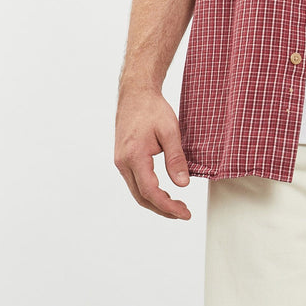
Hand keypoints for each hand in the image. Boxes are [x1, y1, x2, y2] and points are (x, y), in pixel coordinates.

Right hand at [114, 85, 191, 219]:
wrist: (136, 93)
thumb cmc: (152, 108)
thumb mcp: (171, 132)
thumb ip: (176, 159)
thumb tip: (182, 184)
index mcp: (134, 156)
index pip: (151, 192)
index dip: (168, 207)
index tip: (185, 213)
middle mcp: (123, 162)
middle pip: (142, 197)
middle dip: (163, 209)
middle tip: (184, 213)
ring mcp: (121, 161)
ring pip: (137, 193)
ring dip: (157, 203)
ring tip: (177, 206)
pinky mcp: (123, 159)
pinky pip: (135, 183)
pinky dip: (150, 193)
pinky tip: (165, 194)